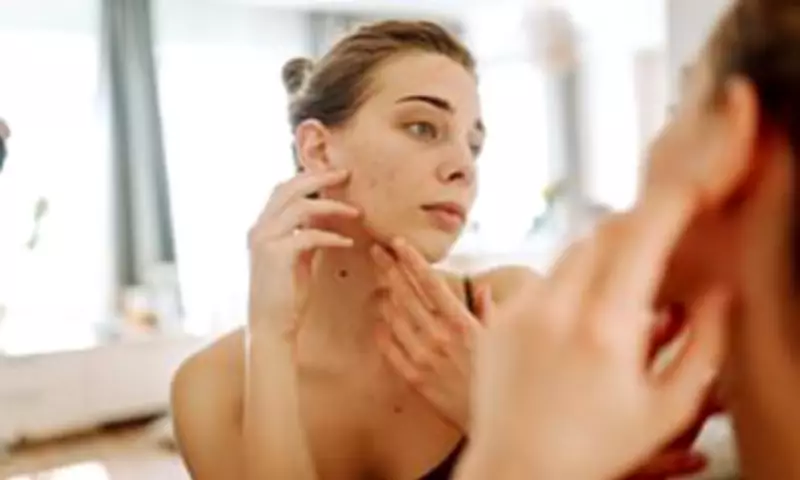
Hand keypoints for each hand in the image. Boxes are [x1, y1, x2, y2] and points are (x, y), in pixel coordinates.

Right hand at [247, 169, 358, 338]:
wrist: (270, 327)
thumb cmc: (285, 297)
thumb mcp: (297, 259)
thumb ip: (305, 237)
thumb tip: (325, 220)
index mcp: (262, 227)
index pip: (283, 189)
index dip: (308, 178)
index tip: (334, 175)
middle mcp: (259, 228)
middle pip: (289, 188)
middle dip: (319, 177)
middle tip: (345, 174)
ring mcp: (264, 240)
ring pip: (300, 207)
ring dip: (331, 206)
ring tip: (355, 212)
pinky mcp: (276, 255)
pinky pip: (308, 235)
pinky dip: (331, 235)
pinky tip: (348, 241)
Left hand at [370, 238, 489, 430]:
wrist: (498, 423)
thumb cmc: (503, 377)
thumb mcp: (502, 339)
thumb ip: (489, 311)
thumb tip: (483, 288)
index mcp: (462, 322)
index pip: (431, 283)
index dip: (412, 261)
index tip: (399, 243)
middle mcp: (439, 336)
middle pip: (407, 295)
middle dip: (390, 270)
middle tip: (376, 252)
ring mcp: (424, 357)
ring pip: (395, 318)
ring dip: (385, 297)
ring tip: (378, 281)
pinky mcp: (415, 378)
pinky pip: (391, 350)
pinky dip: (383, 332)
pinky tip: (378, 320)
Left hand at [461, 193, 729, 479]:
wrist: (517, 469)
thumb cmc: (595, 449)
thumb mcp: (667, 408)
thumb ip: (705, 344)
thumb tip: (720, 291)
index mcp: (605, 329)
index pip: (640, 236)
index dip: (669, 203)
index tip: (689, 191)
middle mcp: (556, 309)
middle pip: (603, 231)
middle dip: (638, 227)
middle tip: (659, 247)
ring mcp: (520, 310)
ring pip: (570, 252)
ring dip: (602, 258)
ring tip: (616, 303)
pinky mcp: (498, 317)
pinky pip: (541, 278)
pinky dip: (568, 283)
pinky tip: (575, 324)